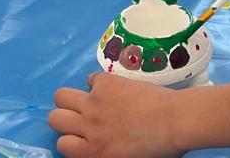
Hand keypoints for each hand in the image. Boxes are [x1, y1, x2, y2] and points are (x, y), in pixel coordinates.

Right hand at [50, 73, 184, 157]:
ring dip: (72, 97)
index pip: (62, 145)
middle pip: (55, 118)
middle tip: (83, 116)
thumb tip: (95, 145)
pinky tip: (113, 87)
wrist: (174, 121)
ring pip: (62, 95)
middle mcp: (88, 127)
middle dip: (65, 117)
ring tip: (90, 99)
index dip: (71, 139)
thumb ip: (102, 152)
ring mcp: (95, 102)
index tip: (83, 136)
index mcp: (93, 152)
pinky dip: (99, 82)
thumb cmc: (158, 148)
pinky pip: (91, 78)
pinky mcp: (107, 82)